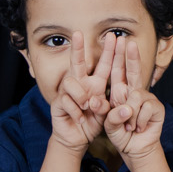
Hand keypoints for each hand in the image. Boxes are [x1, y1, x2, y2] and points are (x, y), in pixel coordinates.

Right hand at [47, 32, 107, 155]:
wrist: (77, 138)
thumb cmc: (92, 122)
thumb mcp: (104, 114)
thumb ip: (104, 106)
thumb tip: (95, 100)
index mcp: (95, 84)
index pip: (103, 65)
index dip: (108, 51)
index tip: (114, 36)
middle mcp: (81, 84)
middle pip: (78, 62)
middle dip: (78, 47)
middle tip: (78, 33)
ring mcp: (68, 92)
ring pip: (71, 82)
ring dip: (81, 95)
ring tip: (87, 107)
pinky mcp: (58, 102)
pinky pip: (66, 100)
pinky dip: (75, 111)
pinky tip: (80, 119)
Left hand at [101, 35, 166, 163]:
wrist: (135, 149)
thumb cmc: (121, 134)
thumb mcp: (107, 123)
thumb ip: (106, 112)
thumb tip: (121, 106)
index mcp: (120, 92)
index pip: (119, 71)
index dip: (119, 55)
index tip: (119, 39)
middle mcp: (134, 91)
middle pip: (133, 71)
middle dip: (131, 56)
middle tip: (129, 41)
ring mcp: (148, 98)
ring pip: (136, 96)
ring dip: (129, 114)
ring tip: (129, 126)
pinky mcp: (157, 107)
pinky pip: (145, 108)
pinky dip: (138, 121)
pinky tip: (138, 128)